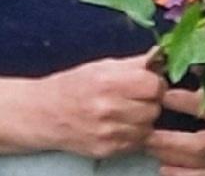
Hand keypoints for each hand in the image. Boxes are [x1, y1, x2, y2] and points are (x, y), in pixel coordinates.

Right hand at [24, 52, 164, 159]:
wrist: (43, 114)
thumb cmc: (73, 86)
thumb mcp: (101, 66)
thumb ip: (134, 63)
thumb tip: (161, 55)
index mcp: (108, 82)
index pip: (154, 85)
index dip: (154, 83)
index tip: (146, 82)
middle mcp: (108, 109)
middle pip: (154, 107)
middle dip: (149, 101)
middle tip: (136, 97)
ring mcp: (108, 132)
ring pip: (148, 126)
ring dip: (143, 119)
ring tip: (126, 111)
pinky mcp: (106, 150)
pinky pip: (136, 142)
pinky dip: (133, 134)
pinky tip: (119, 125)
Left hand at [145, 81, 204, 175]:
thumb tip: (177, 57)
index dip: (177, 100)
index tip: (156, 94)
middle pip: (199, 146)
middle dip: (167, 142)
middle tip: (142, 133)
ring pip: (199, 164)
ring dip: (170, 158)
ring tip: (147, 148)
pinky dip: (184, 175)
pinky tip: (164, 168)